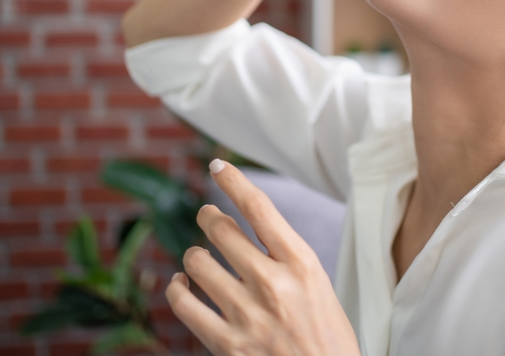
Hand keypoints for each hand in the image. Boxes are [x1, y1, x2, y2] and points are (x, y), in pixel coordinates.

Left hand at [166, 159, 360, 355]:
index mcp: (302, 264)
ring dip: (194, 255)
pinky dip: (177, 289)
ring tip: (199, 258)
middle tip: (208, 217)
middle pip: (221, 230)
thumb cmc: (327, 338)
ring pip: (197, 262)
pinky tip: (183, 286)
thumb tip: (249, 232)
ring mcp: (247, 314)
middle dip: (208, 217)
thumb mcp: (319, 287)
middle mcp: (273, 283)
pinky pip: (183, 303)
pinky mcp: (227, 344)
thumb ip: (286, 259)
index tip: (217, 165)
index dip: (234, 181)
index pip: (260, 209)